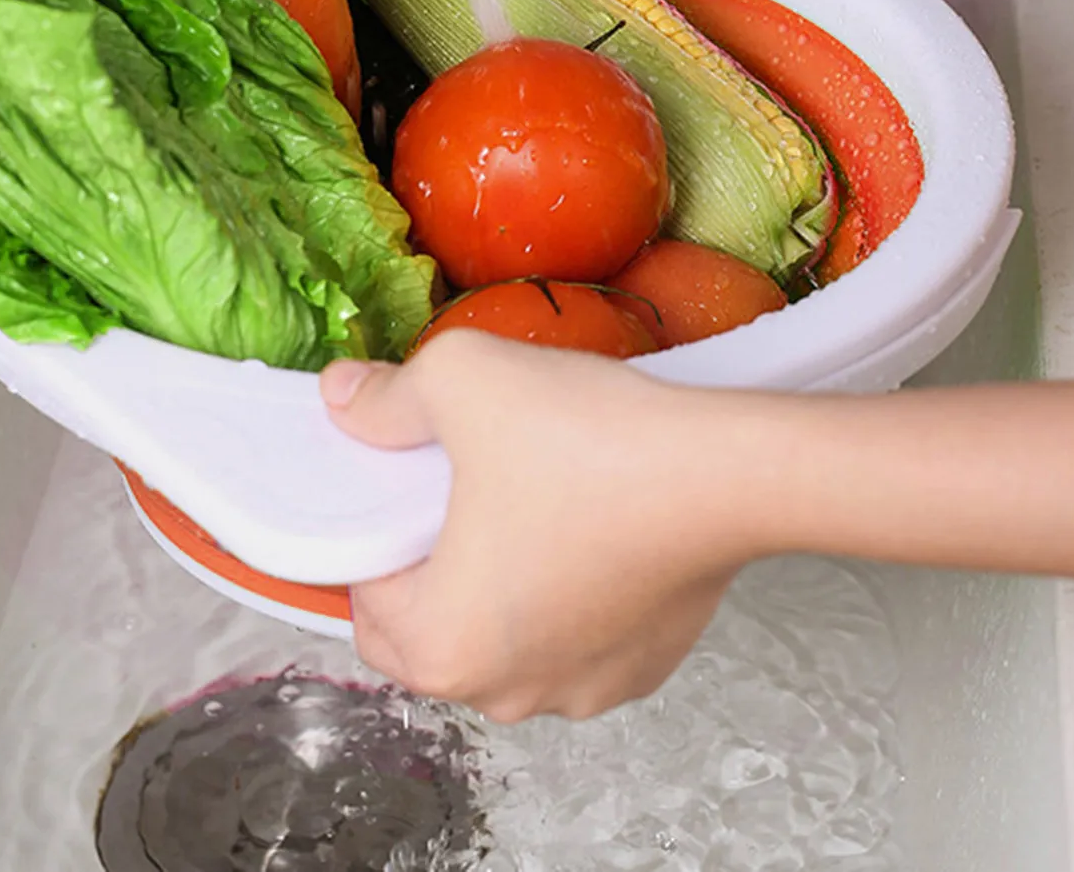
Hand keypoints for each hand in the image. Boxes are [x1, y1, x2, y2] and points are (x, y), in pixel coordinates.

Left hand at [320, 332, 759, 723]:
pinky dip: (565, 591)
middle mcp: (504, 693)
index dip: (376, 521)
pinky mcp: (637, 671)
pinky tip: (584, 523)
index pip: (362, 589)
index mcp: (440, 647)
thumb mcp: (460, 380)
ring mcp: (578, 691)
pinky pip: (570, 635)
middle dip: (430, 560)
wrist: (727, 468)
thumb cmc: (593, 441)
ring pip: (502, 634)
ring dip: (499, 580)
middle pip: (426, 626)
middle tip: (457, 483)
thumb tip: (346, 399)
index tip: (405, 476)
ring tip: (526, 497)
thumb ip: (386, 396)